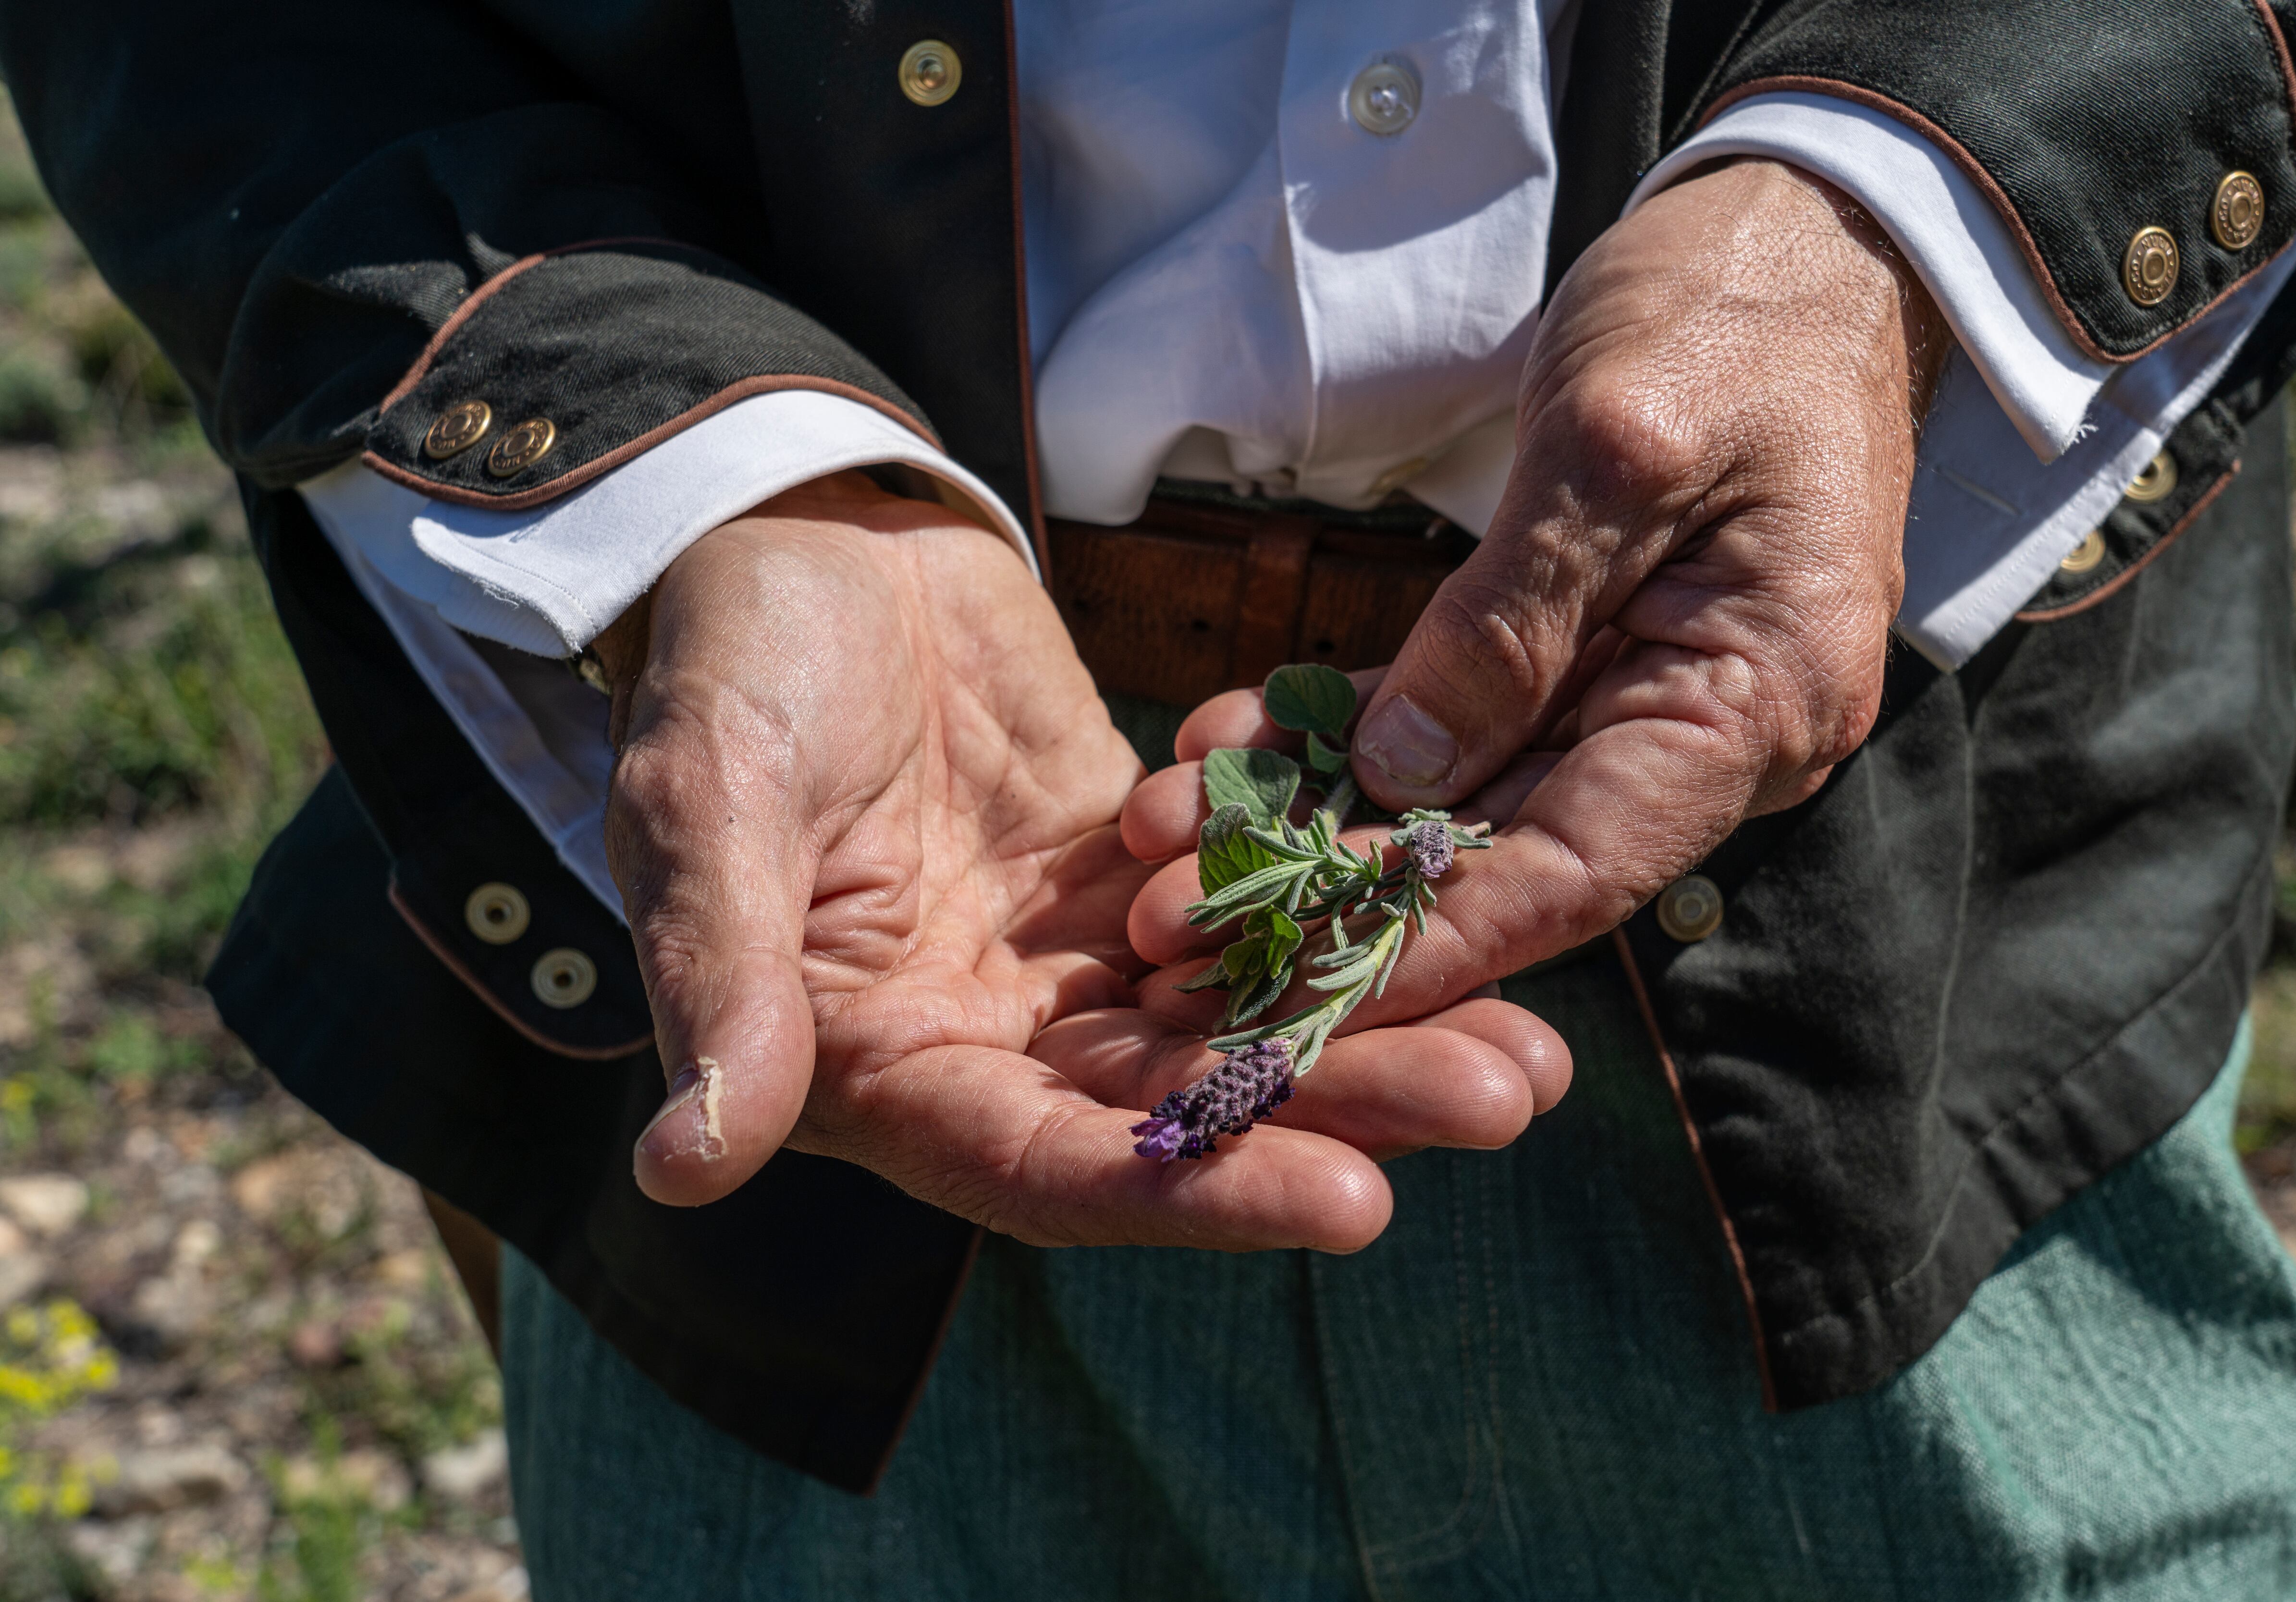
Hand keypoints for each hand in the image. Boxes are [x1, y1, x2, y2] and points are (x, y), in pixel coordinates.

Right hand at [601, 473, 1566, 1248]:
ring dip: (1372, 1031)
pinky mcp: (1127, 870)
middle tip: (1500, 1099)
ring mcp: (1066, 957)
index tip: (1358, 1204)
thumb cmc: (722, 666)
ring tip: (1531, 1048)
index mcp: (881, 1066)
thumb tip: (690, 1164)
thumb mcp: (703, 805)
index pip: (1050, 1166)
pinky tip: (1462, 907)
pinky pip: (1249, 908)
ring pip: (1234, 1019)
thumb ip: (718, 978)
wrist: (792, 534)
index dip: (1197, 1193)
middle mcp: (987, 1039)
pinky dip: (1341, 916)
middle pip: (1179, 1109)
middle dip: (1338, 1110)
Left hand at [1124, 160, 1947, 1004]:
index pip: (1582, 873)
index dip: (1438, 941)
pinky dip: (1356, 735)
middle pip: (1510, 855)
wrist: (1802, 231)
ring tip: (1170, 832)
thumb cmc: (1733, 316)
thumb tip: (1406, 776)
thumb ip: (1511, 624)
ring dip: (1323, 817)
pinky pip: (1464, 717)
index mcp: (1757, 705)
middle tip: (1176, 920)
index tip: (1300, 991)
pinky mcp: (1592, 646)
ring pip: (1469, 793)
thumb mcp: (1616, 448)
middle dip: (1339, 892)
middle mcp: (1709, 730)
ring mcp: (1648, 690)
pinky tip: (1239, 745)